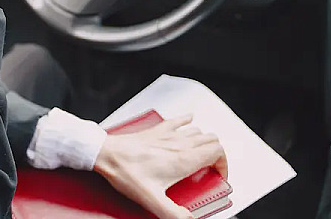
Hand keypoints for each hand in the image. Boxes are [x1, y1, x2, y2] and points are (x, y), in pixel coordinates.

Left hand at [94, 115, 227, 218]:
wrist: (105, 153)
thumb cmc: (126, 172)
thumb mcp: (152, 200)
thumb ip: (174, 213)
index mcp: (182, 159)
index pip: (217, 152)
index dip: (224, 165)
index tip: (217, 177)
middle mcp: (178, 144)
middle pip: (211, 140)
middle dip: (217, 154)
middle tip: (211, 169)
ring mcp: (167, 135)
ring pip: (198, 131)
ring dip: (203, 142)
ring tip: (201, 155)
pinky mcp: (155, 130)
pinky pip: (177, 120)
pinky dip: (187, 121)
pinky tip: (187, 122)